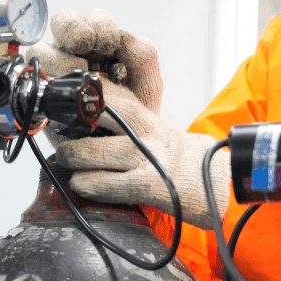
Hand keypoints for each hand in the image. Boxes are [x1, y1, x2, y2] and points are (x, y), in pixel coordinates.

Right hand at [28, 9, 162, 112]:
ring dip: (59, 59)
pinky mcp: (42, 93)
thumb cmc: (135, 111)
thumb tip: (122, 37)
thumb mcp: (147, 82)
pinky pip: (31, 79)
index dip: (100, 26)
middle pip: (61, 22)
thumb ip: (142, 55)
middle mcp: (75, 52)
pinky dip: (44, 81)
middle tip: (86, 46)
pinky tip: (64, 94)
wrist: (125, 143)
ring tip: (79, 78)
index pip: (95, 20)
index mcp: (102, 44)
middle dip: (73, 29)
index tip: (109, 43)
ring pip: (42, 49)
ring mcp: (55, 71)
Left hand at [59, 83, 229, 229]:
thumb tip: (84, 120)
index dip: (79, 97)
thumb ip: (128, 122)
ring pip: (96, 152)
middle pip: (98, 115)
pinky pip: (110, 184)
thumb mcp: (158, 129)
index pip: (107, 95)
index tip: (59, 102)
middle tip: (58, 135)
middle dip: (70, 125)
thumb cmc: (185, 159)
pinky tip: (81, 184)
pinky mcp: (151, 185)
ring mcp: (148, 158)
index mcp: (147, 115)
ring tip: (67, 161)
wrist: (222, 183)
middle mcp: (147, 132)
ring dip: (74, 157)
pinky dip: (89, 184)